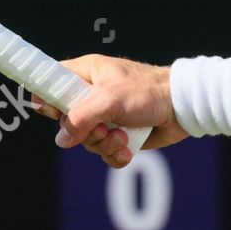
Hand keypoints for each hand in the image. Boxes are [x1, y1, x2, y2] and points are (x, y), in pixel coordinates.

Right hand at [31, 54, 190, 168]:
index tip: (55, 113)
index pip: (52, 83)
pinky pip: (105, 153)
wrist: (182, 107)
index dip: (48, 99)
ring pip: (86, 141)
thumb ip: (81, 117)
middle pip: (67, 122)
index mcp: (87, 74)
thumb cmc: (148, 92)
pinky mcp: (119, 135)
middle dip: (85, 132)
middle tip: (102, 128)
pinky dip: (115, 154)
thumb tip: (62, 139)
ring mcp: (106, 116)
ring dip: (103, 144)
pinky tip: (128, 148)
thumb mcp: (110, 99)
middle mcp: (93, 95)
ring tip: (122, 137)